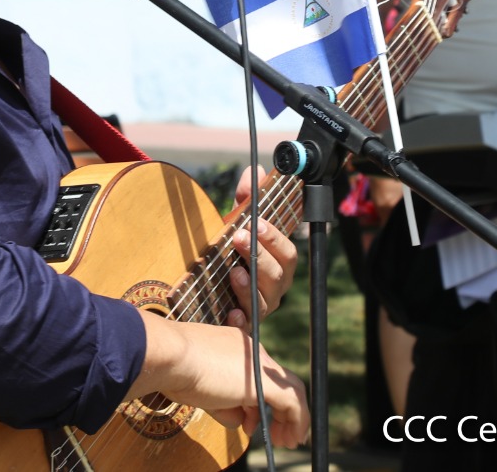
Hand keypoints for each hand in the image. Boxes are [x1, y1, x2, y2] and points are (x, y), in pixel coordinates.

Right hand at [137, 314, 308, 447]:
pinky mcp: (265, 381)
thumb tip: (237, 416)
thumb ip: (222, 397)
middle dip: (277, 411)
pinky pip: (293, 403)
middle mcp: (251, 349)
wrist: (172, 355)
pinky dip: (298, 422)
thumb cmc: (176, 369)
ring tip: (285, 441)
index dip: (255, 401)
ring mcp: (259, 363)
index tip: (248, 419)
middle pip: (273, 383)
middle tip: (274, 434)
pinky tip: (292, 438)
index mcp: (235, 344)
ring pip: (289, 391)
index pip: (254, 373)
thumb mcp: (201, 384)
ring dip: (291, 419)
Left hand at [229, 167, 297, 327]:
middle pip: (279, 274)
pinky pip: (248, 325)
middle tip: (239, 237)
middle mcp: (274, 286)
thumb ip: (245, 201)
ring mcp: (261, 306)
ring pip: (265, 299)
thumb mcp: (235, 224)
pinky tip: (231, 311)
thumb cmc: (230, 253)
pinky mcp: (245, 323)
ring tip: (234, 271)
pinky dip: (241, 318)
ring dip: (250, 284)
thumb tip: (255, 171)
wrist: (209, 287)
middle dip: (260, 254)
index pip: (287, 251)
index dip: (274, 237)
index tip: (255, 221)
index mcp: (277, 262)